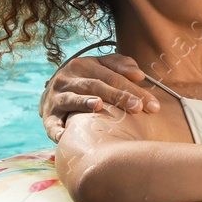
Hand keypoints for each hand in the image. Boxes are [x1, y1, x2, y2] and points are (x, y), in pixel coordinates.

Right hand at [40, 53, 159, 142]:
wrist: (50, 93)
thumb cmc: (86, 79)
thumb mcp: (101, 66)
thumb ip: (121, 65)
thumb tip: (139, 75)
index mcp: (83, 65)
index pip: (113, 77)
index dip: (133, 89)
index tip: (152, 105)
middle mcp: (68, 79)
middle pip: (96, 86)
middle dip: (118, 97)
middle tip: (138, 108)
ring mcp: (56, 97)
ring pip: (72, 99)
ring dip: (84, 102)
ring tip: (99, 105)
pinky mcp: (48, 116)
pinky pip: (52, 124)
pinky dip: (57, 130)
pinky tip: (65, 137)